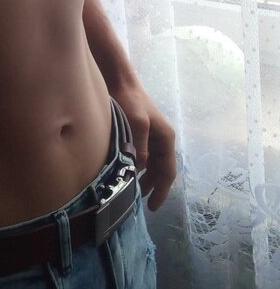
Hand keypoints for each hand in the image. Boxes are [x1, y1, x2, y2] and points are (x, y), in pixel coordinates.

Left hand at [109, 80, 176, 211]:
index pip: (168, 172)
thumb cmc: (130, 102)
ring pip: (152, 165)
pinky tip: (129, 174)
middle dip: (154, 187)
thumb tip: (140, 169)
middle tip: (143, 203)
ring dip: (146, 179)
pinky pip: (144, 157)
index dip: (162, 190)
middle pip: (161, 171)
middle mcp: (162, 140)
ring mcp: (152, 137)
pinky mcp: (141, 135)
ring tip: (135, 192)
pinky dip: (139, 168)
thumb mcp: (137, 124)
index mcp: (166, 139)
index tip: (153, 206)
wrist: (120, 83)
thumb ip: (140, 146)